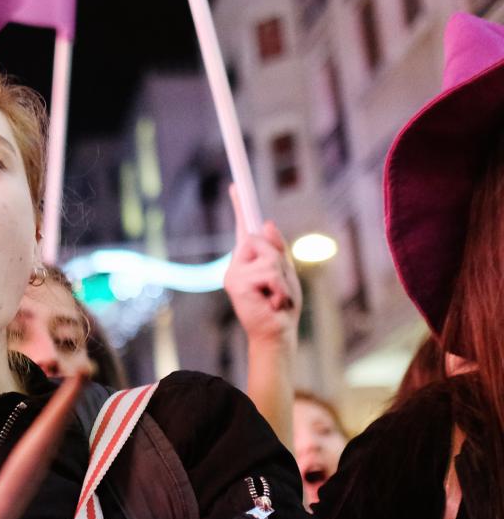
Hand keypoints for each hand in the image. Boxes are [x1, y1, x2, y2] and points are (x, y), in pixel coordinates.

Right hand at [224, 218, 301, 347]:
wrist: (275, 334)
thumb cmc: (282, 305)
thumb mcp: (285, 272)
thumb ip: (276, 249)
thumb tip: (265, 223)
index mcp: (247, 260)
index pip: (243, 228)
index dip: (240, 205)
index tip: (236, 185)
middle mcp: (236, 264)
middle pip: (258, 239)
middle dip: (276, 258)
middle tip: (277, 286)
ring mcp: (233, 274)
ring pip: (267, 257)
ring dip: (281, 278)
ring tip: (276, 296)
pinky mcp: (235, 284)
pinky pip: (268, 272)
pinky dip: (278, 288)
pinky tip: (272, 302)